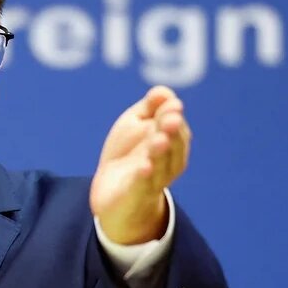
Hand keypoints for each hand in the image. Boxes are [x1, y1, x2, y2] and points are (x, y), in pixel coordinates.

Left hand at [90, 86, 191, 244]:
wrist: (111, 195)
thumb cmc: (127, 154)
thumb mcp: (135, 125)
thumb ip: (149, 107)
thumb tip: (163, 91)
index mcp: (172, 143)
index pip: (176, 128)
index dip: (172, 116)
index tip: (171, 104)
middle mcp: (168, 163)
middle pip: (173, 147)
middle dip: (172, 132)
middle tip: (171, 119)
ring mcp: (153, 181)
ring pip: (161, 166)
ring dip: (160, 152)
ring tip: (159, 139)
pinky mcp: (135, 196)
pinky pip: (142, 186)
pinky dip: (144, 177)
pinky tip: (144, 167)